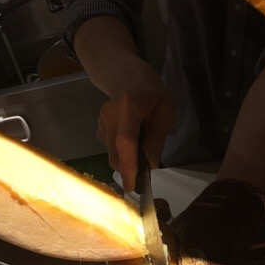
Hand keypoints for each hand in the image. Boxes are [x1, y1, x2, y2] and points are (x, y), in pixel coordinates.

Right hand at [97, 63, 175, 191]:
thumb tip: (151, 163)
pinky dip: (122, 154)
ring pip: (112, 155)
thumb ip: (158, 137)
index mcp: (130, 106)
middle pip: (116, 153)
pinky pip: (110, 150)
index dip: (128, 165)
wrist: (128, 78)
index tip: (132, 186)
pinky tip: (132, 142)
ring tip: (142, 149)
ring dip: (127, 161)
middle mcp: (110, 115)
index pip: (125, 140)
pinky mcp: (98, 130)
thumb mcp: (166, 111)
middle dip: (130, 170)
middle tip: (147, 174)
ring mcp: (101, 122)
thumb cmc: (153, 95)